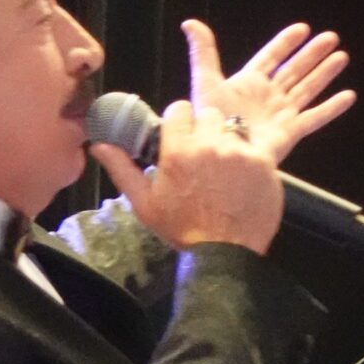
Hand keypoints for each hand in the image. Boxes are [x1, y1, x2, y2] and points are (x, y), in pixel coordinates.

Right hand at [90, 100, 283, 253]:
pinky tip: (243, 174)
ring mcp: (240, 152)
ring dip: (227, 138)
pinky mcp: (265, 161)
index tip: (180, 135)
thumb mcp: (144, 203)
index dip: (179, 121)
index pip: (179, 109)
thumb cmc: (182, 229)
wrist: (225, 253)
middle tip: (203, 151)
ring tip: (224, 162)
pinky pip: (255, 144)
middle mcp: (209, 145)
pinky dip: (249, 154)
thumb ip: (122, 169)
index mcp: (178, 152)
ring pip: (233, 126)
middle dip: (204, 128)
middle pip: (208, 114)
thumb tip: (99, 144)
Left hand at [184, 19, 354, 164]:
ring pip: (308, 88)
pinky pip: (315, 118)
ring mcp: (281, 113)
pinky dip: (332, 108)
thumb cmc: (212, 118)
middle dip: (312, 54)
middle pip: (295, 70)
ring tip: (341, 57)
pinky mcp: (291, 131)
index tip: (302, 28)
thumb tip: (190, 23)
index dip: (286, 42)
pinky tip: (348, 96)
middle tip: (331, 37)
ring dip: (325, 73)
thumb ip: (203, 52)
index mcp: (249, 82)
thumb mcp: (206, 80)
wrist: (223, 150)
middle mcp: (268, 96)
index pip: (271, 57)